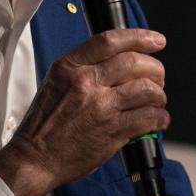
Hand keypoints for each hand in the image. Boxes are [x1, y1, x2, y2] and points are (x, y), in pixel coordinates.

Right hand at [0, 29, 169, 195]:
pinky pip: (149, 118)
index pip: (110, 40)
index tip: (156, 40)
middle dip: (155, 69)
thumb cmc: (46, 122)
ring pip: (147, 89)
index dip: (139, 37)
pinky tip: (157, 120)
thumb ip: (85, 68)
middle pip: (135, 62)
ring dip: (159, 95)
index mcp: (70, 67)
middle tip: (158, 78)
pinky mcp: (112, 131)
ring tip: (157, 101)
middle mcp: (86, 82)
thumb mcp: (57, 82)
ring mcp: (101, 107)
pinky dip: (160, 118)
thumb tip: (120, 61)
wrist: (35, 157)